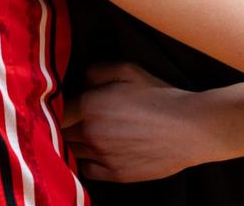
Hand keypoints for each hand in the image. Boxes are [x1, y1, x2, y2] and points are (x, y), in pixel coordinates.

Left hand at [63, 63, 197, 182]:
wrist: (190, 127)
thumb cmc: (159, 95)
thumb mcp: (127, 69)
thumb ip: (96, 71)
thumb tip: (81, 81)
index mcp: (90, 106)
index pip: (55, 109)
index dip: (54, 106)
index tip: (58, 104)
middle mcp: (91, 133)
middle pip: (61, 132)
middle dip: (62, 125)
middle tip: (71, 119)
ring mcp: (103, 156)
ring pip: (72, 151)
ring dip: (73, 143)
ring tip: (84, 135)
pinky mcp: (117, 174)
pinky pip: (87, 170)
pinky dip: (86, 161)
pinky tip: (95, 152)